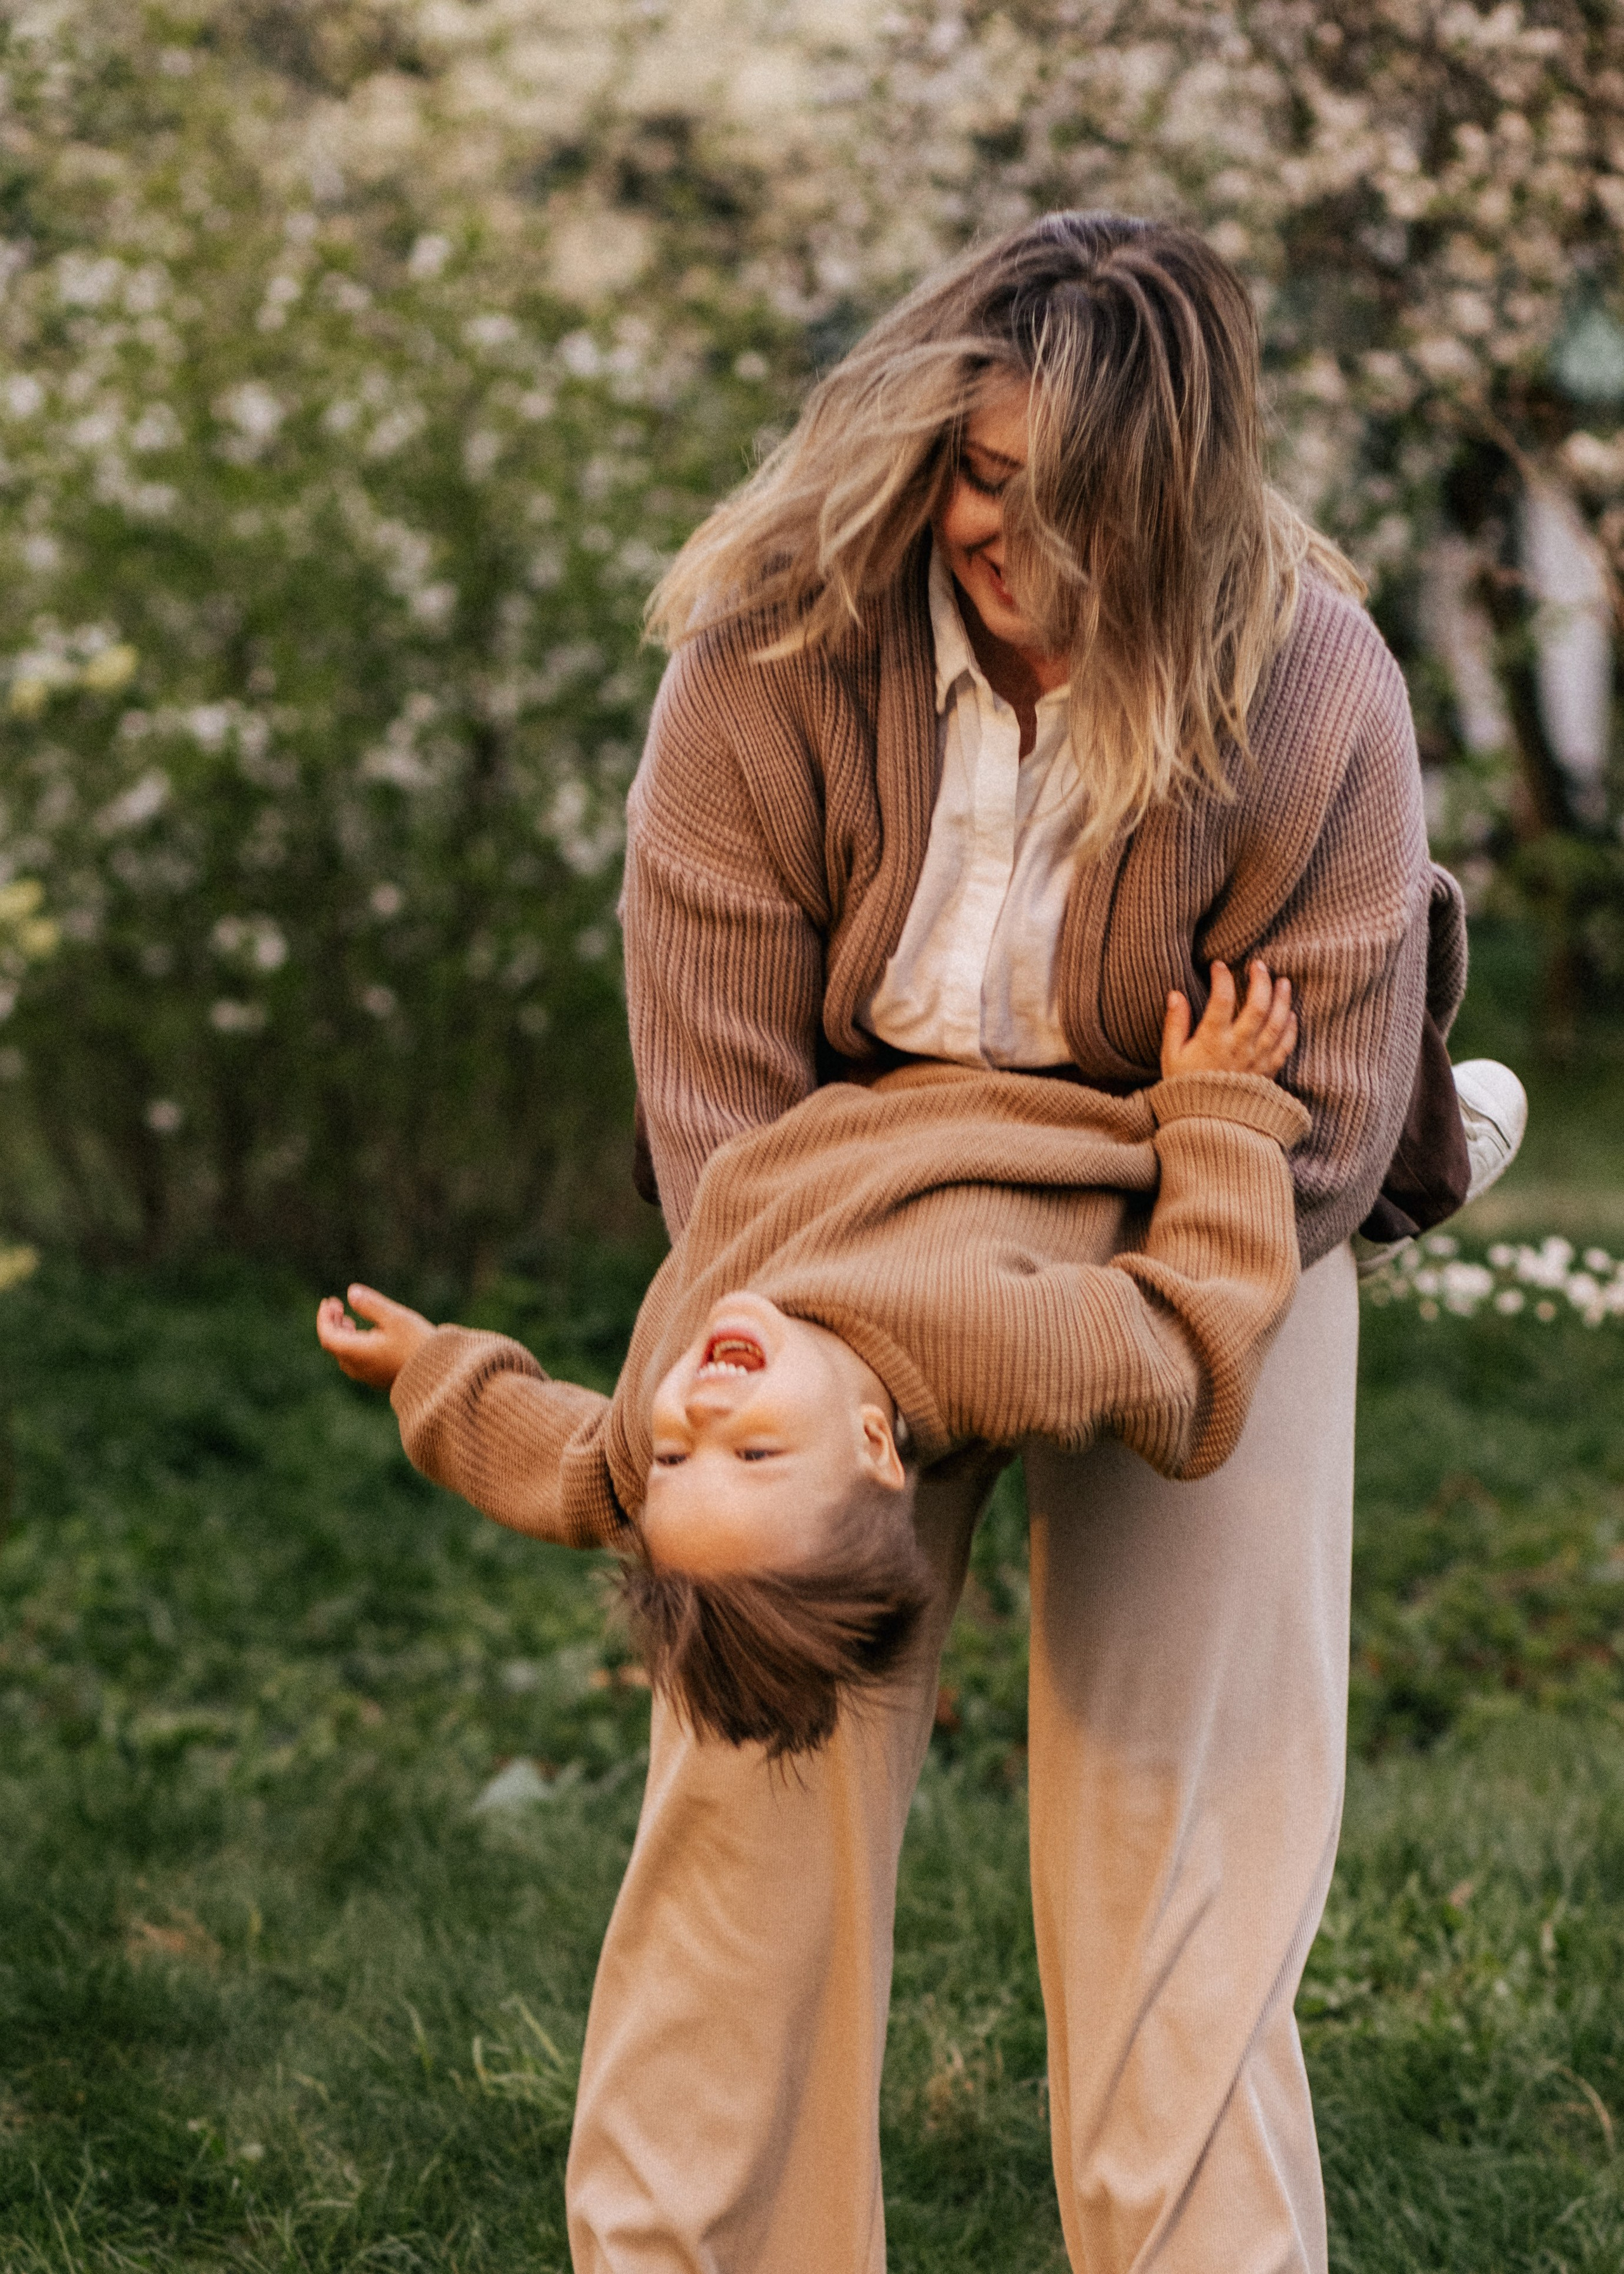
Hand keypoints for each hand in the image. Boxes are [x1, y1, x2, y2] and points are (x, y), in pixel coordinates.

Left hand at [316, 1283, 433, 1390]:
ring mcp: (367, 1376)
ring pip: (344, 1354)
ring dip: (342, 1334)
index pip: (327, 1336)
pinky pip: (357, 1361)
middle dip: (332, 1323)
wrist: (439, 1376)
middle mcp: (357, 1367)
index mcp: (356, 1353)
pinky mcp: (378, 1379)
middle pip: (333, 1345)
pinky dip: (354, 1345)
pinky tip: (366, 1336)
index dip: (324, 1318)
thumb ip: (371, 1304)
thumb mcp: (395, 1318)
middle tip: (336, 1305)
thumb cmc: (417, 1345)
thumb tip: (351, 1292)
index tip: (330, 1301)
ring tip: (348, 1320)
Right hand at [1161, 960, 1296, 1081]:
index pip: (1221, 1000)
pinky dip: (1290, 1029)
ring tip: (1283, 981)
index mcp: (1212, 1041)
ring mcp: (1257, 1060)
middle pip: (1257, 1007)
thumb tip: (1175, 995)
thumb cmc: (1185, 1089)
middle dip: (1260, 981)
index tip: (1219, 965)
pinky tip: (1291, 1014)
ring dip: (1282, 1000)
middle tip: (1259, 965)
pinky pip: (1285, 1047)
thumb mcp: (1171, 1057)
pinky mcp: (1268, 1073)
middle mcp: (1238, 1048)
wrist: (1206, 1125)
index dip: (1222, 978)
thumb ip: (1175, 1025)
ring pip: (1276, 1023)